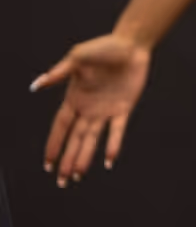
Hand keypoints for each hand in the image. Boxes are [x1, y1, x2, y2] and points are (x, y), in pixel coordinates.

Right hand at [35, 35, 153, 185]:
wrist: (130, 46)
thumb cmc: (102, 48)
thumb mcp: (76, 58)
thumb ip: (57, 73)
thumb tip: (36, 85)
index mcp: (73, 98)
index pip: (60, 127)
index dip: (53, 145)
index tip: (47, 163)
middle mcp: (88, 109)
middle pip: (75, 140)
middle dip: (68, 160)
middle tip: (62, 181)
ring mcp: (106, 111)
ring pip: (92, 140)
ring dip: (85, 158)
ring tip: (78, 176)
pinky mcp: (124, 109)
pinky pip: (117, 131)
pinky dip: (113, 145)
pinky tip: (109, 160)